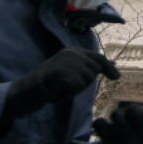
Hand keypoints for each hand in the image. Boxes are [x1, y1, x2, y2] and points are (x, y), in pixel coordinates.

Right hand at [3, 48, 119, 122]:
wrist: (26, 92)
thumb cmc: (50, 85)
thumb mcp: (72, 74)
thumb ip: (89, 68)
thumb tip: (113, 66)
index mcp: (73, 51)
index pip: (98, 58)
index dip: (108, 67)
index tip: (117, 77)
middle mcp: (70, 52)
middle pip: (94, 71)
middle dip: (84, 82)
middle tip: (66, 85)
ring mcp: (64, 60)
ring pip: (85, 80)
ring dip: (75, 89)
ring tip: (60, 87)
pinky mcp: (59, 71)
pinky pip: (75, 85)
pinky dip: (67, 92)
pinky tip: (56, 90)